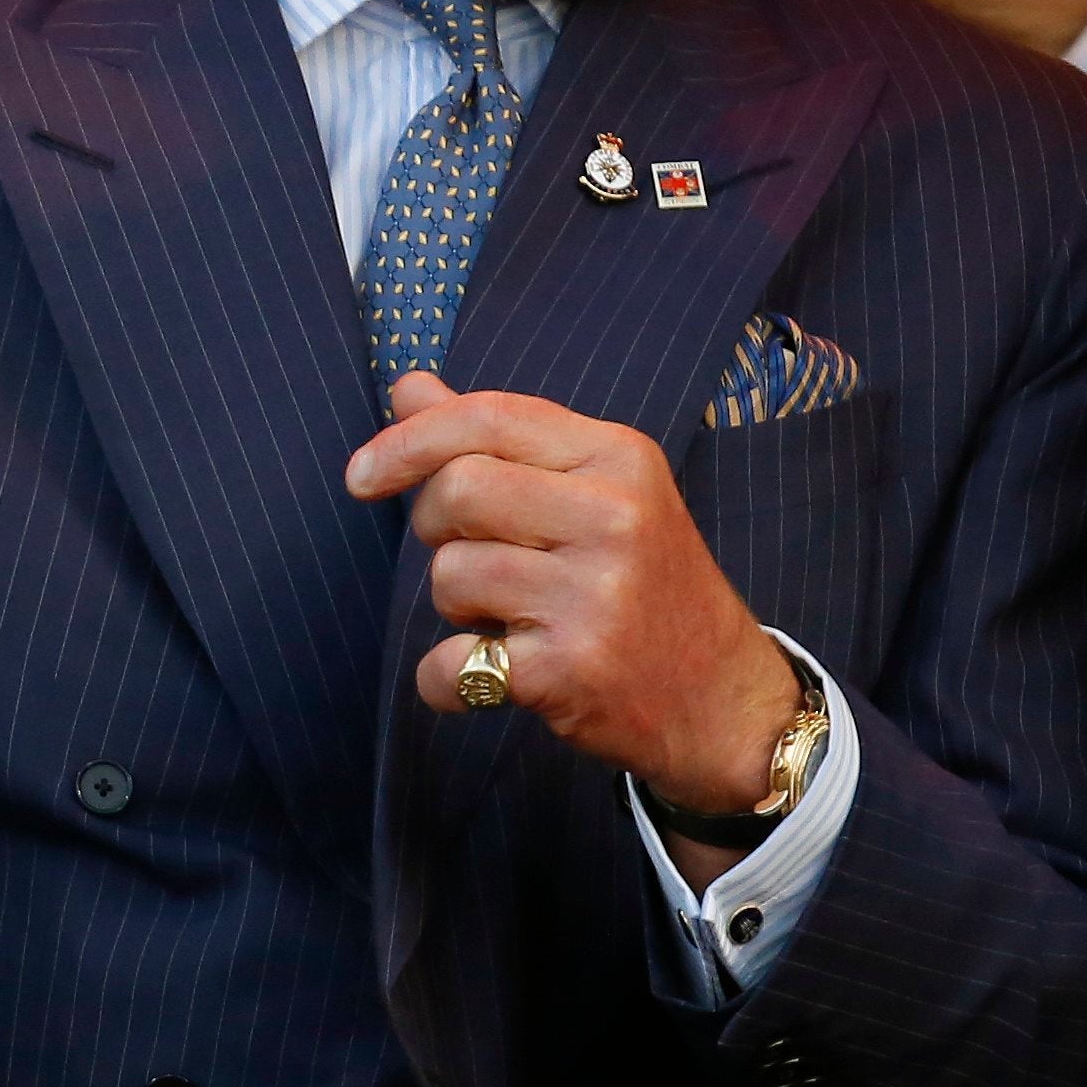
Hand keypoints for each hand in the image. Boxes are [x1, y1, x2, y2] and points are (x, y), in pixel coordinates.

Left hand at [347, 373, 800, 821]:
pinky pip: (450, 664)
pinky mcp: (569, 669)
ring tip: (510, 616)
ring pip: (450, 574)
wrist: (723, 699)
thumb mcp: (599, 491)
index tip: (363, 475)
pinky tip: (489, 676)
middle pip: (458, 489)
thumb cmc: (648, 584)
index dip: (409, 440)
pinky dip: (445, 680)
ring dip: (455, 604)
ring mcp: (594, 594)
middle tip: (472, 554)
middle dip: (435, 526)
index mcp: (619, 457)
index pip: (490, 418)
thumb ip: (503, 440)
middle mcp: (614, 516)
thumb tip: (408, 387)